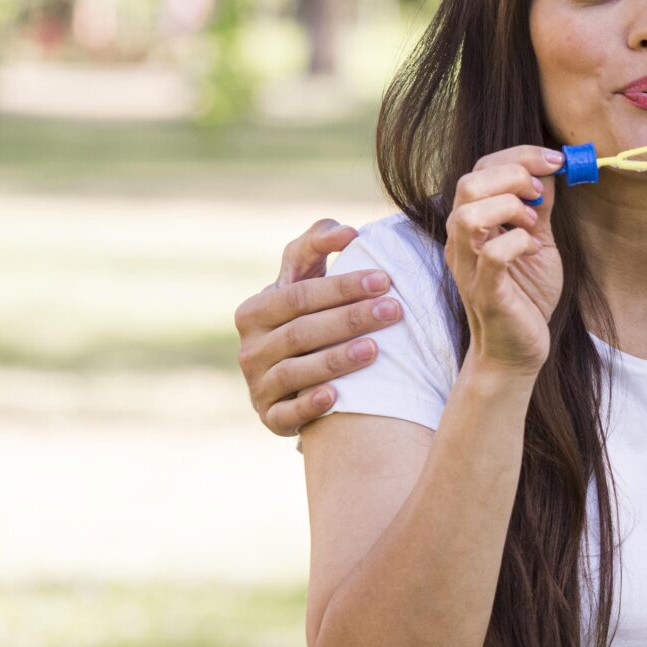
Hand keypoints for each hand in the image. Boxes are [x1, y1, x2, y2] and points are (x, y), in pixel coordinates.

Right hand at [236, 219, 405, 435]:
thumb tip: (347, 231)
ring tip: (375, 349)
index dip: (340, 284)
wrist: (295, 380)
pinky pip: (286, 414)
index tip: (384, 277)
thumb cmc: (310, 318)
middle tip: (395, 310)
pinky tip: (336, 396)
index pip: (299, 292)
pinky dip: (309, 405)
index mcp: (258, 309)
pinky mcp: (269, 416)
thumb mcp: (306, 281)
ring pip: (295, 370)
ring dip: (335, 359)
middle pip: (302, 329)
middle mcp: (251, 345)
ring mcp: (258, 382)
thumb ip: (317, 247)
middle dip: (350, 318)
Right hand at [445, 149, 565, 374]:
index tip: (556, 160)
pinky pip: (492, 254)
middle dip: (513, 175)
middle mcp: (462, 240)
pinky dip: (518, 242)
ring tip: (532, 222)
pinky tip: (533, 249)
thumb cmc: (526, 296)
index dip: (519, 156)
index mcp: (473, 223)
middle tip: (541, 194)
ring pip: (468, 214)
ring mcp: (468, 266)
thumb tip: (551, 170)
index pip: (480, 170)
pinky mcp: (485, 291)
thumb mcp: (538, 241)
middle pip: (468, 183)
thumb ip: (539, 208)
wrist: (518, 350)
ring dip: (509, 207)